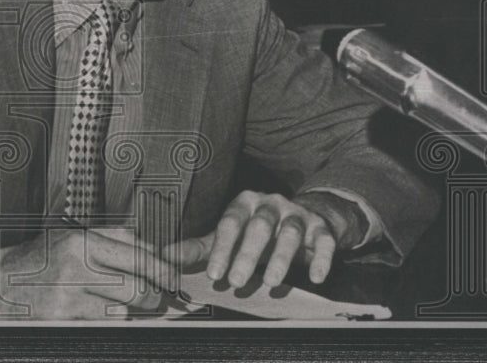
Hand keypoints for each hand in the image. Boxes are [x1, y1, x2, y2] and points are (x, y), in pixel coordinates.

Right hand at [0, 226, 172, 319]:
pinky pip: (101, 326)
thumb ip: (112, 237)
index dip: (163, 272)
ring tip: (118, 305)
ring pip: (123, 312)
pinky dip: (105, 322)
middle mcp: (77, 266)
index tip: (172, 280)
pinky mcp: (62, 321)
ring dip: (128, 313)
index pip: (139, 256)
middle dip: (152, 298)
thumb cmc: (36, 260)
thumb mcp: (71, 235)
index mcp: (83, 241)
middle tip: (155, 299)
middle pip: (138, 289)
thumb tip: (151, 247)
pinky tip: (94, 313)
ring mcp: (68, 297)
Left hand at [163, 190, 364, 288]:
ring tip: (270, 283)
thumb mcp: (229, 237)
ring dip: (281, 257)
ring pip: (291, 233)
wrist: (304, 220)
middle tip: (236, 282)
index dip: (222, 249)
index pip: (230, 223)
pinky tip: (316, 277)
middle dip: (247, 254)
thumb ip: (200, 248)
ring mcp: (298, 215)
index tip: (214, 275)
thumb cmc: (257, 233)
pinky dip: (321, 259)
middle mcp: (271, 204)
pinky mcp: (321, 229)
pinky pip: (324, 242)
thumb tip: (162, 256)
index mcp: (244, 203)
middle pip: (259, 227)